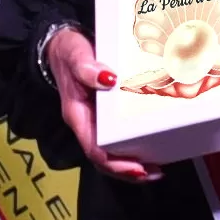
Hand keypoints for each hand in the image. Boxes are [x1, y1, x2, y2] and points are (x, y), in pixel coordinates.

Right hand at [46, 27, 162, 183]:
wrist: (62, 46)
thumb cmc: (68, 53)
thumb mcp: (75, 56)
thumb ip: (87, 67)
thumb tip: (108, 78)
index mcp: (78, 116)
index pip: (95, 150)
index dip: (116, 163)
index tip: (137, 168)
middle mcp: (88, 124)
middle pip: (106, 159)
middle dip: (130, 171)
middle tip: (154, 172)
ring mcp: (97, 123)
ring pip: (113, 153)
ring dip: (135, 164)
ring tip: (157, 169)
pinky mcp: (107, 117)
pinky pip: (120, 138)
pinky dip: (136, 147)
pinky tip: (154, 147)